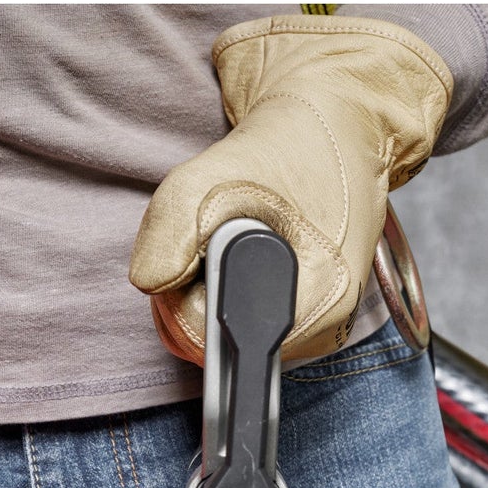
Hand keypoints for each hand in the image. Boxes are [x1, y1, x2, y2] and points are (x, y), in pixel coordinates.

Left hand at [130, 15, 451, 363]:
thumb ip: (171, 230)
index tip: (195, 251)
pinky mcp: (315, 323)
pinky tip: (244, 262)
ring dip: (209, 298)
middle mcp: (329, 328)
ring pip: (233, 343)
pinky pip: (251, 332)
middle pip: (223, 350)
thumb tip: (149, 281)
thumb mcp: (215, 175)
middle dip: (193, 299)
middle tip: (208, 242)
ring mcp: (325, 330)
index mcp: (320, 299)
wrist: (337, 138)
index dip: (184, 299)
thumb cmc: (288, 153)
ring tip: (227, 245)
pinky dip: (230, 300)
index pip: (218, 341)